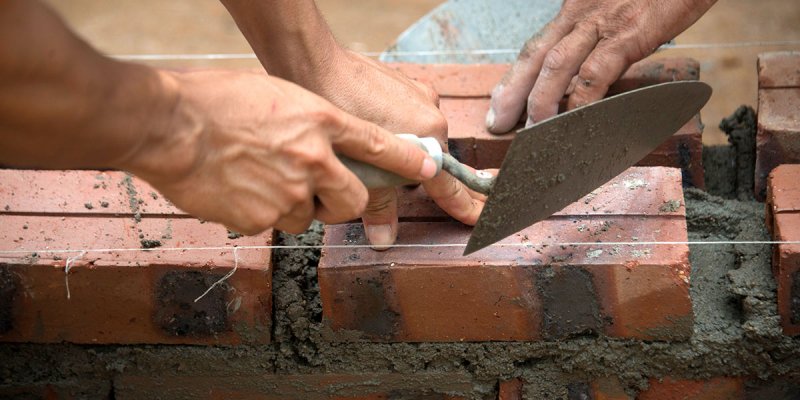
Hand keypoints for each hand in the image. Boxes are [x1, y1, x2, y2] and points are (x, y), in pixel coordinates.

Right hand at [119, 69, 436, 234]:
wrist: (169, 126)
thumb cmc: (215, 100)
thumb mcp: (277, 97)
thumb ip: (310, 125)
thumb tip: (324, 146)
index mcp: (320, 121)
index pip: (380, 145)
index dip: (409, 161)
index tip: (428, 169)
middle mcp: (313, 159)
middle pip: (354, 201)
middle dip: (343, 203)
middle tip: (320, 193)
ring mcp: (289, 193)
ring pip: (309, 218)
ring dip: (294, 207)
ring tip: (259, 180)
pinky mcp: (262, 219)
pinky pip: (273, 225)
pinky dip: (260, 213)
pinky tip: (237, 190)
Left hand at [311, 50, 487, 248]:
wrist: (317, 65)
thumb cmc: (338, 113)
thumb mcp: (360, 168)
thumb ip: (379, 205)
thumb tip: (384, 240)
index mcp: (430, 137)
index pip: (450, 183)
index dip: (465, 204)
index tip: (482, 217)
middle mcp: (433, 114)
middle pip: (431, 160)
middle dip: (417, 175)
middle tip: (407, 187)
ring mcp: (420, 95)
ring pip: (418, 137)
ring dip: (403, 150)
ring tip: (373, 155)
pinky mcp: (405, 82)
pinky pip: (407, 115)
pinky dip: (394, 127)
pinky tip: (369, 128)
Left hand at [486, 0, 715, 131]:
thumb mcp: (619, 5)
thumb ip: (599, 32)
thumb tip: (588, 70)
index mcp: (577, 8)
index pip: (537, 45)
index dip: (516, 76)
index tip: (501, 102)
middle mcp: (581, 13)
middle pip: (535, 55)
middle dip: (512, 92)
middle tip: (498, 123)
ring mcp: (603, 23)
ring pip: (557, 64)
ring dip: (540, 100)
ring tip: (531, 130)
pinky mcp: (629, 33)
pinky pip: (596, 71)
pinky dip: (582, 99)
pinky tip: (574, 120)